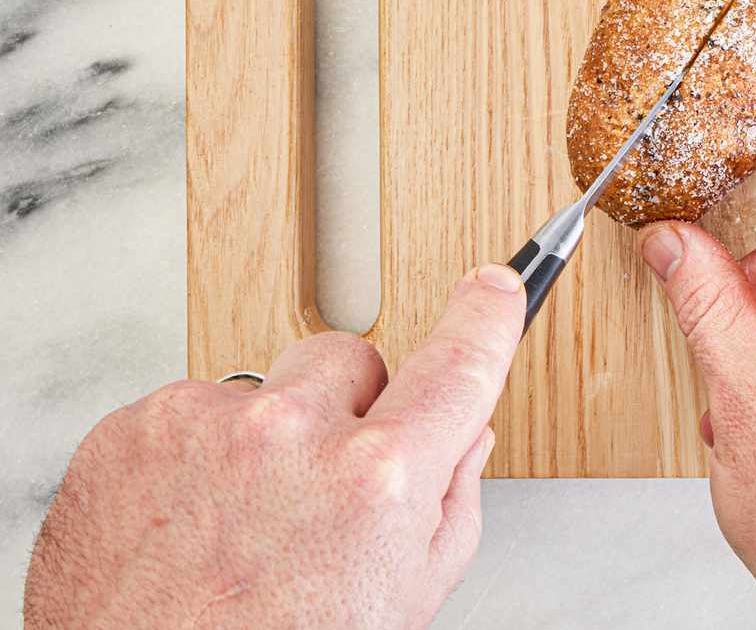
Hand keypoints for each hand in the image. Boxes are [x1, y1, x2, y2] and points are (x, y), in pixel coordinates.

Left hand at [24, 263, 526, 628]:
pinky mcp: (131, 429)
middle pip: (350, 359)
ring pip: (265, 387)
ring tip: (242, 523)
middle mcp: (290, 436)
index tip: (495, 286)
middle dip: (349, 407)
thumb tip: (464, 433)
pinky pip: (190, 412)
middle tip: (323, 485)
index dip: (486, 317)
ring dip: (267, 436)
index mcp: (375, 480)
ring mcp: (203, 425)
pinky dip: (195, 458)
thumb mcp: (404, 602)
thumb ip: (450, 503)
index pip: (458, 365)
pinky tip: (192, 522)